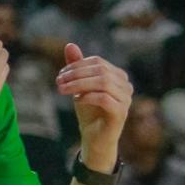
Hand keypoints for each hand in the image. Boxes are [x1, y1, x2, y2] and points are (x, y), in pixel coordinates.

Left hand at [57, 45, 132, 165]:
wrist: (95, 139)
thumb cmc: (89, 112)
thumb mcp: (79, 87)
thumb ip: (77, 67)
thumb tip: (70, 45)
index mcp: (118, 76)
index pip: (98, 62)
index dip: (77, 65)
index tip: (60, 74)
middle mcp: (126, 86)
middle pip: (100, 70)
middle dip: (76, 74)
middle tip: (58, 82)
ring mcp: (126, 99)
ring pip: (103, 82)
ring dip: (79, 84)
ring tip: (63, 90)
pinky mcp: (121, 113)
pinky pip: (105, 98)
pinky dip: (88, 96)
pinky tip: (77, 100)